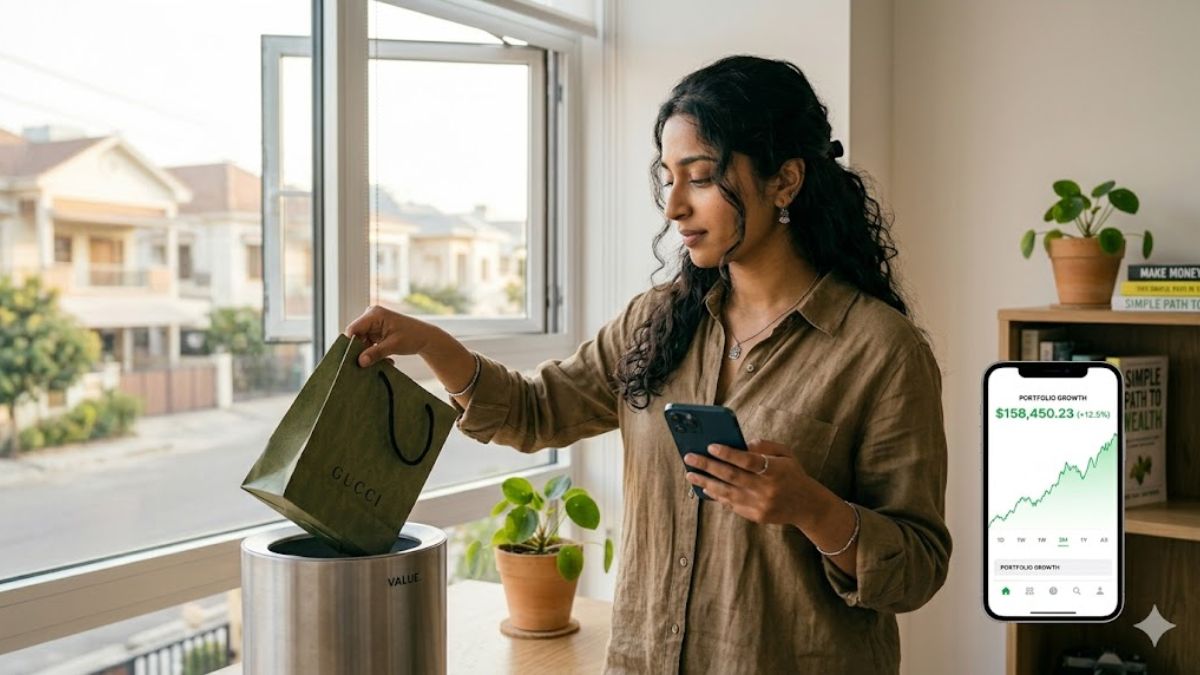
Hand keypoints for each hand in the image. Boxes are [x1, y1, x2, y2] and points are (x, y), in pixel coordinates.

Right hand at [343, 305, 436, 366]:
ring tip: (384, 362)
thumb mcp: (393, 346)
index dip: (350, 344)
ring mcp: (372, 324)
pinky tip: (387, 360)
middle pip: (356, 337)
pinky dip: (374, 353)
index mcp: (374, 314)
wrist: (426, 337)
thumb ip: (375, 353)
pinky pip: (368, 344)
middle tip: (368, 365)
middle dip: (361, 351)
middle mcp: (370, 316)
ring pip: (361, 342)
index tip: (353, 359)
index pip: (353, 329)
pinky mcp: (375, 332)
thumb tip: (360, 362)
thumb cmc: (412, 337)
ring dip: (369, 354)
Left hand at [683, 439, 824, 526]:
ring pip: (727, 492)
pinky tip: (706, 488)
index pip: (748, 461)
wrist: (807, 505)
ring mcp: (760, 505)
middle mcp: (767, 489)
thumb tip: (741, 443)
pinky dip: (717, 496)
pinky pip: (732, 505)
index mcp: (775, 470)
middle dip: (708, 466)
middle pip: (732, 476)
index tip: (710, 446)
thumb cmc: (793, 474)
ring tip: (690, 475)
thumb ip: (765, 446)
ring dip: (706, 482)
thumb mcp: (785, 454)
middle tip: (689, 458)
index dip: (728, 453)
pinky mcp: (756, 516)